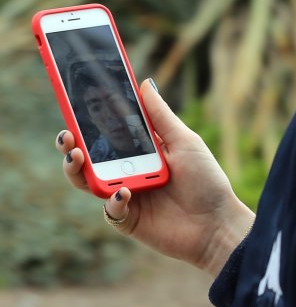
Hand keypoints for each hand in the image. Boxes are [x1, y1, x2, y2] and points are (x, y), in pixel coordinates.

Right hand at [56, 80, 253, 277]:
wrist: (218, 224)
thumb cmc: (206, 180)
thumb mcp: (184, 142)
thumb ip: (160, 116)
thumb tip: (144, 83)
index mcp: (140, 151)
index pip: (106, 133)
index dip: (87, 122)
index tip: (74, 105)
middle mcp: (128, 172)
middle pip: (88, 158)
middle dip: (71, 146)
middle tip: (67, 135)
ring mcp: (126, 196)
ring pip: (89, 182)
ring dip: (77, 170)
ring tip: (77, 157)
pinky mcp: (128, 220)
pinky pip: (110, 209)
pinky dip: (113, 200)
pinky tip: (124, 192)